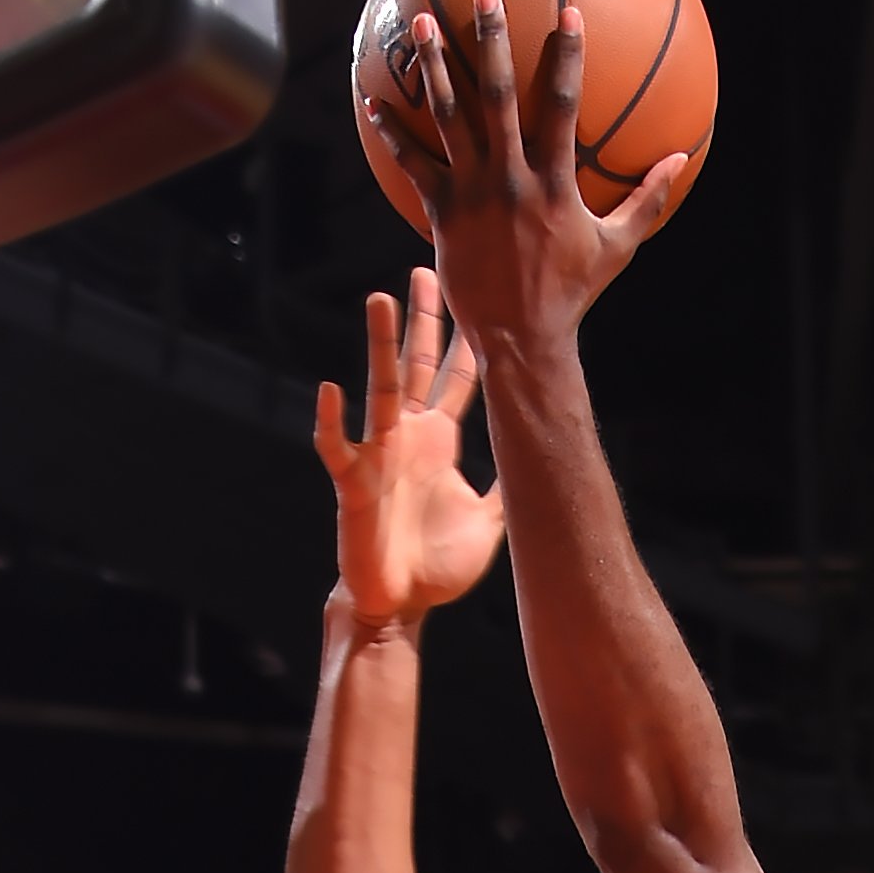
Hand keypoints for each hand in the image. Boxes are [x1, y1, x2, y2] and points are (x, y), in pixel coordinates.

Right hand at [317, 268, 502, 624]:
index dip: (465, 339)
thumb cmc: (439, 564)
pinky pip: (337, 447)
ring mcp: (378, 454)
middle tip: (425, 269)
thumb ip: (510, 482)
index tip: (475, 295)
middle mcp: (408, 436)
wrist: (401, 602)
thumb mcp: (491, 518)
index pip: (455, 377)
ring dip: (379, 346)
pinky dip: (331, 421)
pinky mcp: (353, 482)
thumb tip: (544, 454)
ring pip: (379, 389)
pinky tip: (330, 391)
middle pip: (416, 365)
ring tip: (379, 301)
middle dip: (422, 319)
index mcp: (439, 439)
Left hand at [361, 0, 685, 350]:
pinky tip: (374, 102)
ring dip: (434, 67)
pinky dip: (393, 132)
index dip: (567, 57)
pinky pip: (413, 163)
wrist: (521, 338)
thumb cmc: (572, 292)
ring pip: (449, 118)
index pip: (565, 105)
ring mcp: (473, 194)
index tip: (568, 14)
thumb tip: (681, 160)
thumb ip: (648, 200)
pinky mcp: (442, 213)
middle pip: (498, 96)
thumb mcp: (618, 247)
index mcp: (555, 182)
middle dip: (491, 40)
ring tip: (418, 25)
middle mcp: (511, 179)